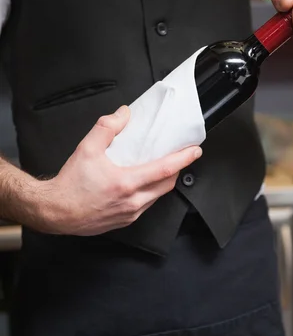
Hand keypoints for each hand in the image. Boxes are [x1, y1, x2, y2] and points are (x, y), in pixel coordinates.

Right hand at [35, 106, 201, 235]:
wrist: (55, 212)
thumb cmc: (70, 185)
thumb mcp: (86, 149)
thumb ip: (107, 127)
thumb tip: (123, 114)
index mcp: (126, 183)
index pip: (164, 170)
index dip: (183, 159)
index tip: (195, 151)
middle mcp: (132, 201)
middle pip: (166, 185)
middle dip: (177, 170)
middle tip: (181, 157)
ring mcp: (130, 214)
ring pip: (157, 197)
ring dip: (163, 182)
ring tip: (163, 168)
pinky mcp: (124, 221)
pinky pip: (145, 206)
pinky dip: (150, 194)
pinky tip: (144, 185)